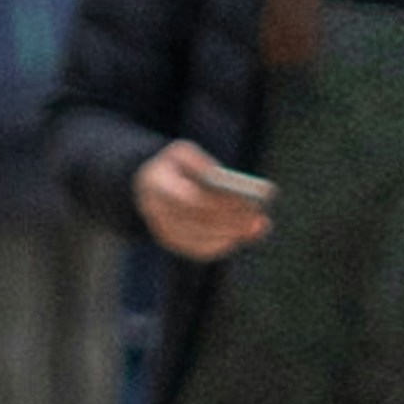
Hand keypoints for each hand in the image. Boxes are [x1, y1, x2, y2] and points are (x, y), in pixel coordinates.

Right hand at [135, 140, 270, 263]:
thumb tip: (225, 183)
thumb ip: (202, 164)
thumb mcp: (182, 153)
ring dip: (233, 234)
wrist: (145, 186)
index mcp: (157, 186)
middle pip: (201, 222)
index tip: (247, 200)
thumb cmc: (172, 167)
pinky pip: (201, 249)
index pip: (191, 200)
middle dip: (233, 220)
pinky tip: (242, 234)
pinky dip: (225, 242)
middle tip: (259, 217)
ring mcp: (162, 232)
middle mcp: (156, 213)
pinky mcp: (172, 244)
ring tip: (258, 225)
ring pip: (203, 239)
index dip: (221, 203)